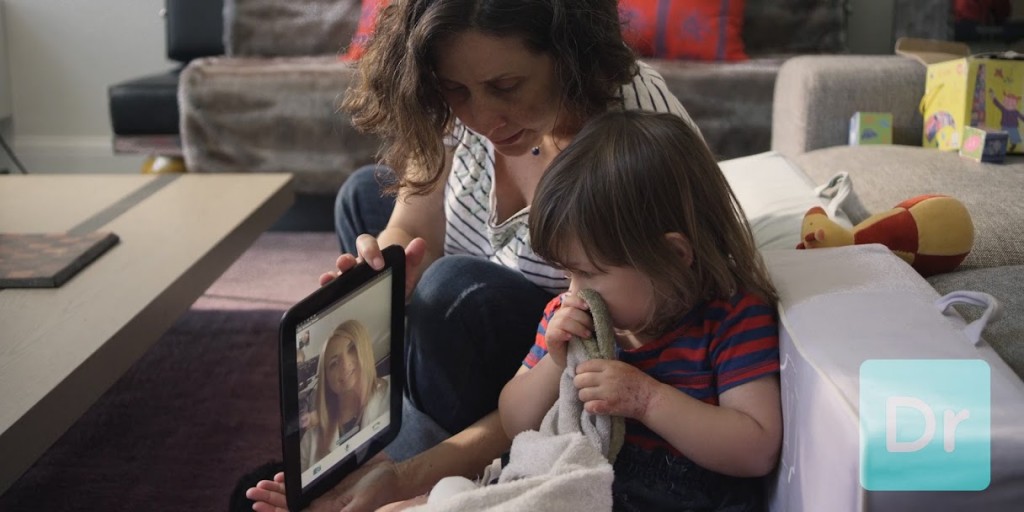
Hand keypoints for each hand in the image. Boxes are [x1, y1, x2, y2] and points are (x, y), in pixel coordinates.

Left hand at [246, 454, 406, 511]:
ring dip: (277, 491)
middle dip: (270, 500)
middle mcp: (322, 506)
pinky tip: (284, 476)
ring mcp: (325, 494)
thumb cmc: (378, 491)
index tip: (258, 504)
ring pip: (295, 495)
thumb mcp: (359, 506)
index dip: (275, 510)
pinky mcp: (329, 483)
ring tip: (260, 485)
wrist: (393, 478)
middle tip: (251, 492)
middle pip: (290, 506)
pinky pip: (306, 484)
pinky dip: (293, 481)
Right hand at [319, 235, 426, 299]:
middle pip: (346, 259)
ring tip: (326, 279)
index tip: (379, 263)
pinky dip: (328, 293)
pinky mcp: (346, 296)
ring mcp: (350, 281)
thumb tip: (420, 242)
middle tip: (346, 264)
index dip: (370, 251)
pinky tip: (326, 299)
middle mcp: (357, 267)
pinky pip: (334, 293)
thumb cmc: (399, 276)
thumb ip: (413, 256)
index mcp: (371, 256)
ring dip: (331, 276)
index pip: (365, 244)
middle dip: (345, 261)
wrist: (396, 290)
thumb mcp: (408, 268)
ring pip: (337, 275)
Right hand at [544, 294, 591, 367]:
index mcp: (567, 311)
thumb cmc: (583, 343)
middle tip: (593, 329)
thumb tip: (605, 312)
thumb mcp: (589, 329)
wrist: (572, 361)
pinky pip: (555, 332)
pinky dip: (564, 333)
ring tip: (587, 335)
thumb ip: (593, 320)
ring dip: (578, 327)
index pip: (569, 300)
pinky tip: (570, 337)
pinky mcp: (550, 338)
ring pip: (563, 320)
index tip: (588, 307)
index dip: (578, 301)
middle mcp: (558, 316)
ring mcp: (552, 326)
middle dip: (584, 319)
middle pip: (569, 310)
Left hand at [573, 359, 660, 419]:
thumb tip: (586, 368)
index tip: (582, 375)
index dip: (580, 371)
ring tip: (592, 398)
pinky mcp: (608, 407)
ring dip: (585, 397)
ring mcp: (607, 393)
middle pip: (580, 380)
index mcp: (610, 366)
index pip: (584, 366)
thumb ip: (605, 366)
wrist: (650, 398)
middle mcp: (606, 378)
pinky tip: (596, 406)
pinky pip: (589, 407)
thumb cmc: (637, 381)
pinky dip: (590, 407)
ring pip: (582, 394)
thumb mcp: (622, 366)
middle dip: (579, 385)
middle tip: (585, 388)